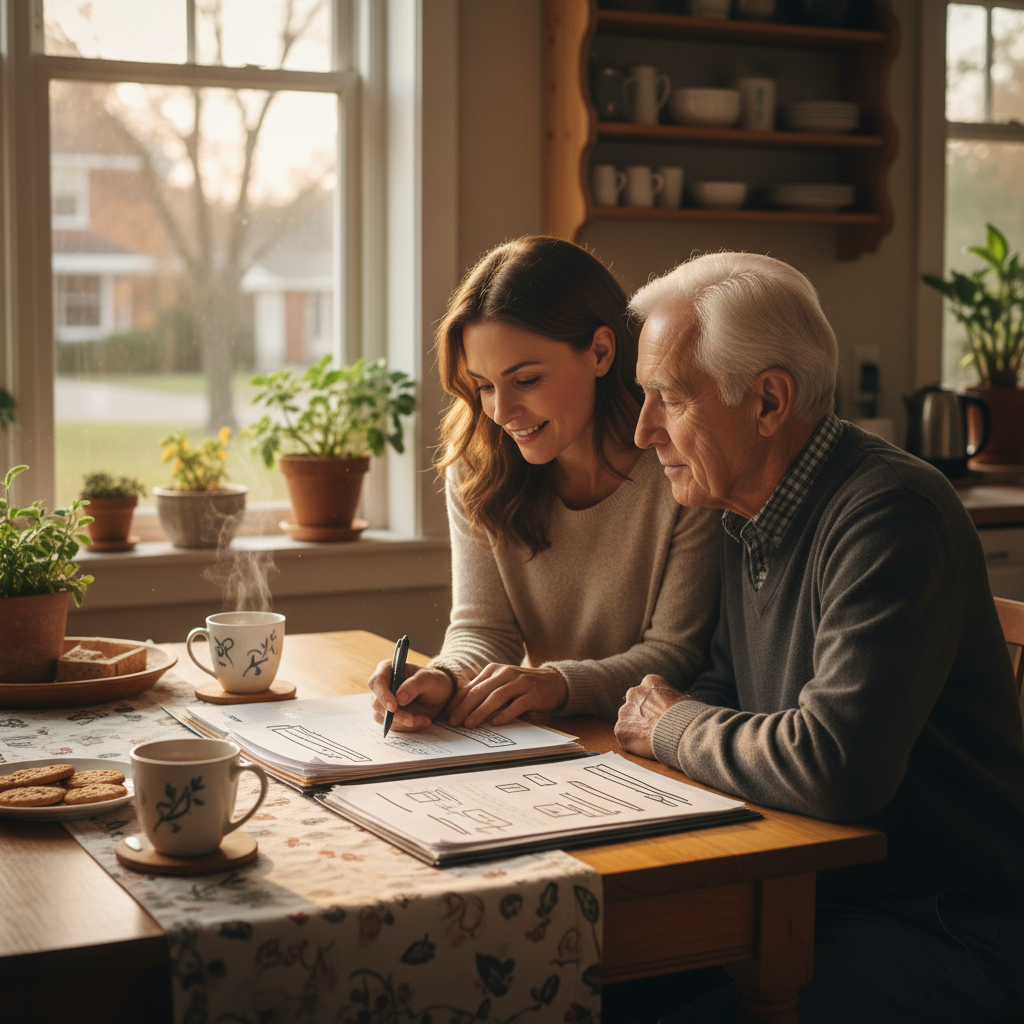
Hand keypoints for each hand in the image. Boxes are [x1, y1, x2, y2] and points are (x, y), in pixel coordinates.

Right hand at [367, 660, 455, 732]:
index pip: (376, 682)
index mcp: (388, 670)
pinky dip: (408, 727)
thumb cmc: (433, 681)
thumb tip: (399, 698)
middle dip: (395, 714)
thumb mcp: (428, 679)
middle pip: (377, 703)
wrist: (440, 695)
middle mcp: (382, 686)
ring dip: (403, 722)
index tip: (394, 706)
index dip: (382, 695)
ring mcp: (384, 702)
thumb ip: (413, 685)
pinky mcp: (390, 716)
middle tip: (412, 720)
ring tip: (424, 718)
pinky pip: (393, 726)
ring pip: (383, 718)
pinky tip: (423, 720)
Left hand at [447, 664, 568, 727]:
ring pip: (496, 697)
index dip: (458, 701)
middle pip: (481, 691)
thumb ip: (483, 689)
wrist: (553, 682)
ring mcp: (520, 683)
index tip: (448, 714)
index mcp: (494, 670)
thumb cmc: (522, 685)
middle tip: (454, 722)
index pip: (471, 686)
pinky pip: (516, 705)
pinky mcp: (533, 694)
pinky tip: (496, 722)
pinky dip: (505, 714)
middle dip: (465, 708)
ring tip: (470, 724)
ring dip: (481, 711)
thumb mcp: (501, 682)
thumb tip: (458, 705)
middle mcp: (506, 673)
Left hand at [614, 675, 685, 759]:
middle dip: (641, 714)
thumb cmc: (687, 716)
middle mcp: (634, 693)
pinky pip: (624, 735)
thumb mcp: (683, 699)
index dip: (655, 704)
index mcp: (650, 682)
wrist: (680, 731)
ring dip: (636, 727)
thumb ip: (671, 699)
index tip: (661, 714)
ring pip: (628, 720)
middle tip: (654, 727)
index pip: (648, 691)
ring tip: (652, 738)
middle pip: (635, 704)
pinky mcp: (620, 729)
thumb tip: (675, 706)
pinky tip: (645, 745)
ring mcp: (625, 711)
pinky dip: (632, 741)